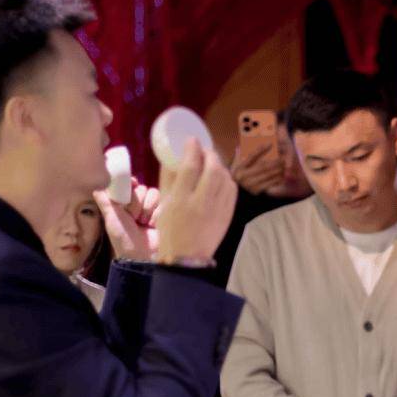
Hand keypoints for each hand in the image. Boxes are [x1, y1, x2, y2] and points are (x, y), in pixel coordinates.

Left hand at [93, 179, 160, 261]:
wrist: (140, 255)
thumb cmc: (122, 238)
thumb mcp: (111, 219)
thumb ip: (106, 202)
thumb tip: (97, 188)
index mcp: (122, 202)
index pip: (128, 184)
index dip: (131, 183)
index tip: (132, 185)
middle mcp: (135, 203)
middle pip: (142, 188)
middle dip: (137, 202)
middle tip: (133, 216)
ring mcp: (149, 208)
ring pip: (153, 194)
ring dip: (147, 209)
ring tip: (142, 222)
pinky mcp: (161, 214)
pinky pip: (162, 204)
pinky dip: (156, 215)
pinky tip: (152, 225)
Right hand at [155, 139, 237, 264]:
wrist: (187, 257)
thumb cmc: (170, 229)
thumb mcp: (164, 203)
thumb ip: (168, 178)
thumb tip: (171, 156)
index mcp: (181, 199)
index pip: (190, 166)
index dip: (192, 149)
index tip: (192, 140)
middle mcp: (202, 202)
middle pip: (212, 169)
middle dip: (210, 154)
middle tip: (204, 149)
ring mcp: (218, 209)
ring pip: (225, 177)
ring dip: (219, 164)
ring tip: (211, 161)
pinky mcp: (228, 214)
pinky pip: (232, 189)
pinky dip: (227, 178)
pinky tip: (220, 176)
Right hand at [230, 145, 285, 195]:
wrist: (240, 184)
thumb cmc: (244, 165)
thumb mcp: (242, 156)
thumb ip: (247, 147)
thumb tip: (255, 134)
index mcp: (237, 166)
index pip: (252, 156)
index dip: (261, 149)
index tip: (270, 144)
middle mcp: (241, 177)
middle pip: (262, 166)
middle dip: (274, 161)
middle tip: (283, 156)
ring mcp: (248, 185)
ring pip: (267, 175)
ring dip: (278, 169)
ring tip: (285, 163)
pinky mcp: (255, 191)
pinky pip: (270, 183)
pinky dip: (277, 178)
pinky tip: (283, 173)